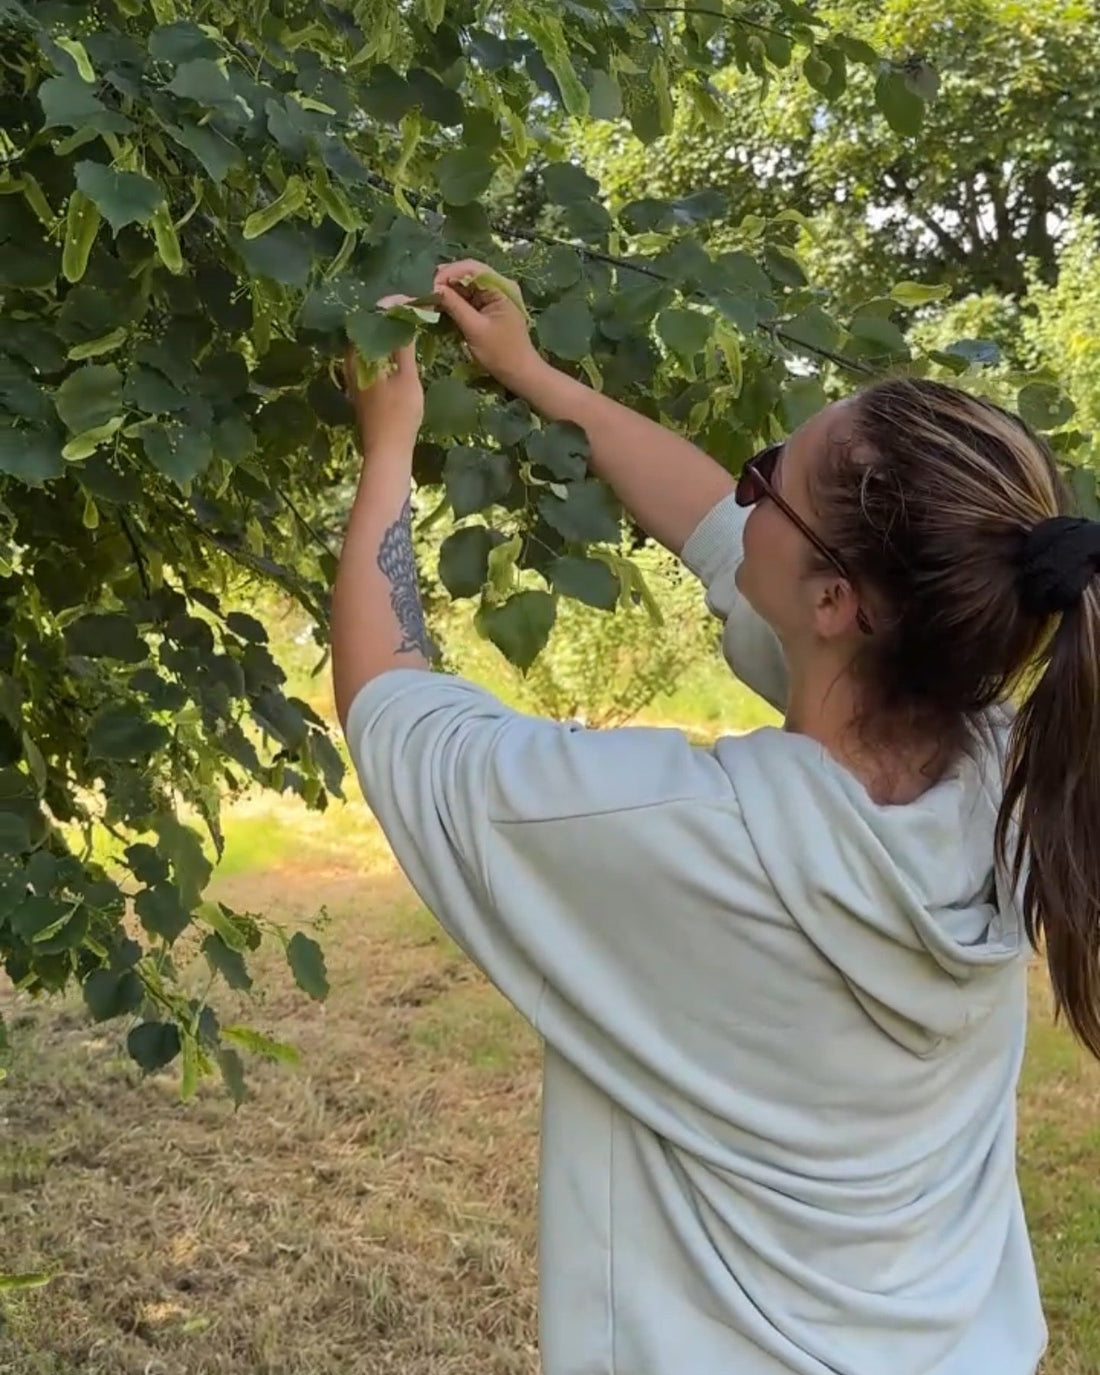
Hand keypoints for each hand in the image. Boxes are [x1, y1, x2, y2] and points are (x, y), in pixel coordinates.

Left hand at [344, 294, 423, 453]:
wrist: (386, 451)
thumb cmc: (399, 415)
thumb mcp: (407, 378)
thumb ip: (403, 347)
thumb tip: (403, 316)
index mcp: (359, 357)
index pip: (369, 320)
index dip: (388, 307)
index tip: (408, 300)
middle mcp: (351, 364)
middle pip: (365, 331)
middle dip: (386, 318)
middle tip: (408, 311)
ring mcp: (353, 378)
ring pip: (367, 346)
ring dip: (384, 335)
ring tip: (406, 327)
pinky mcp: (360, 389)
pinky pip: (369, 360)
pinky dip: (383, 350)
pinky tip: (397, 352)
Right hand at [433, 259, 545, 392]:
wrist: (520, 373)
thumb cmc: (500, 353)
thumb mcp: (474, 329)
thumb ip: (454, 306)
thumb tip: (433, 289)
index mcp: (501, 287)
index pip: (471, 268)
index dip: (448, 274)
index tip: (431, 288)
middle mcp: (499, 286)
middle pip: (467, 274)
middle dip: (446, 282)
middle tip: (427, 295)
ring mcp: (494, 296)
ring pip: (465, 286)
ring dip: (448, 292)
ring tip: (431, 302)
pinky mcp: (489, 307)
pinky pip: (468, 298)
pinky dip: (455, 302)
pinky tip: (441, 308)